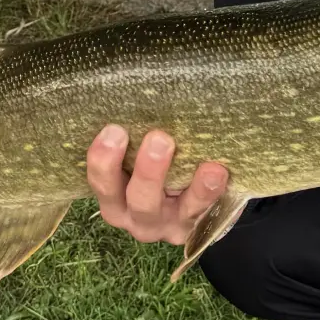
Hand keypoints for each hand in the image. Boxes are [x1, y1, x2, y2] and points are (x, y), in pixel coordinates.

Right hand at [85, 124, 230, 244]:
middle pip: (135, 199)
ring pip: (173, 210)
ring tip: (198, 161)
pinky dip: (210, 191)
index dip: (103, 159)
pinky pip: (204, 211)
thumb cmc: (160, 166)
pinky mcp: (197, 227)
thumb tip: (141, 92)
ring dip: (183, 184)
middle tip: (158, 138)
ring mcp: (167, 225)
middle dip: (146, 171)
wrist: (195, 201)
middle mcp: (135, 215)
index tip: (114, 129)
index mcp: (114, 196)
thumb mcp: (138, 158)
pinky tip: (218, 171)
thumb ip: (137, 136)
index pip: (101, 180)